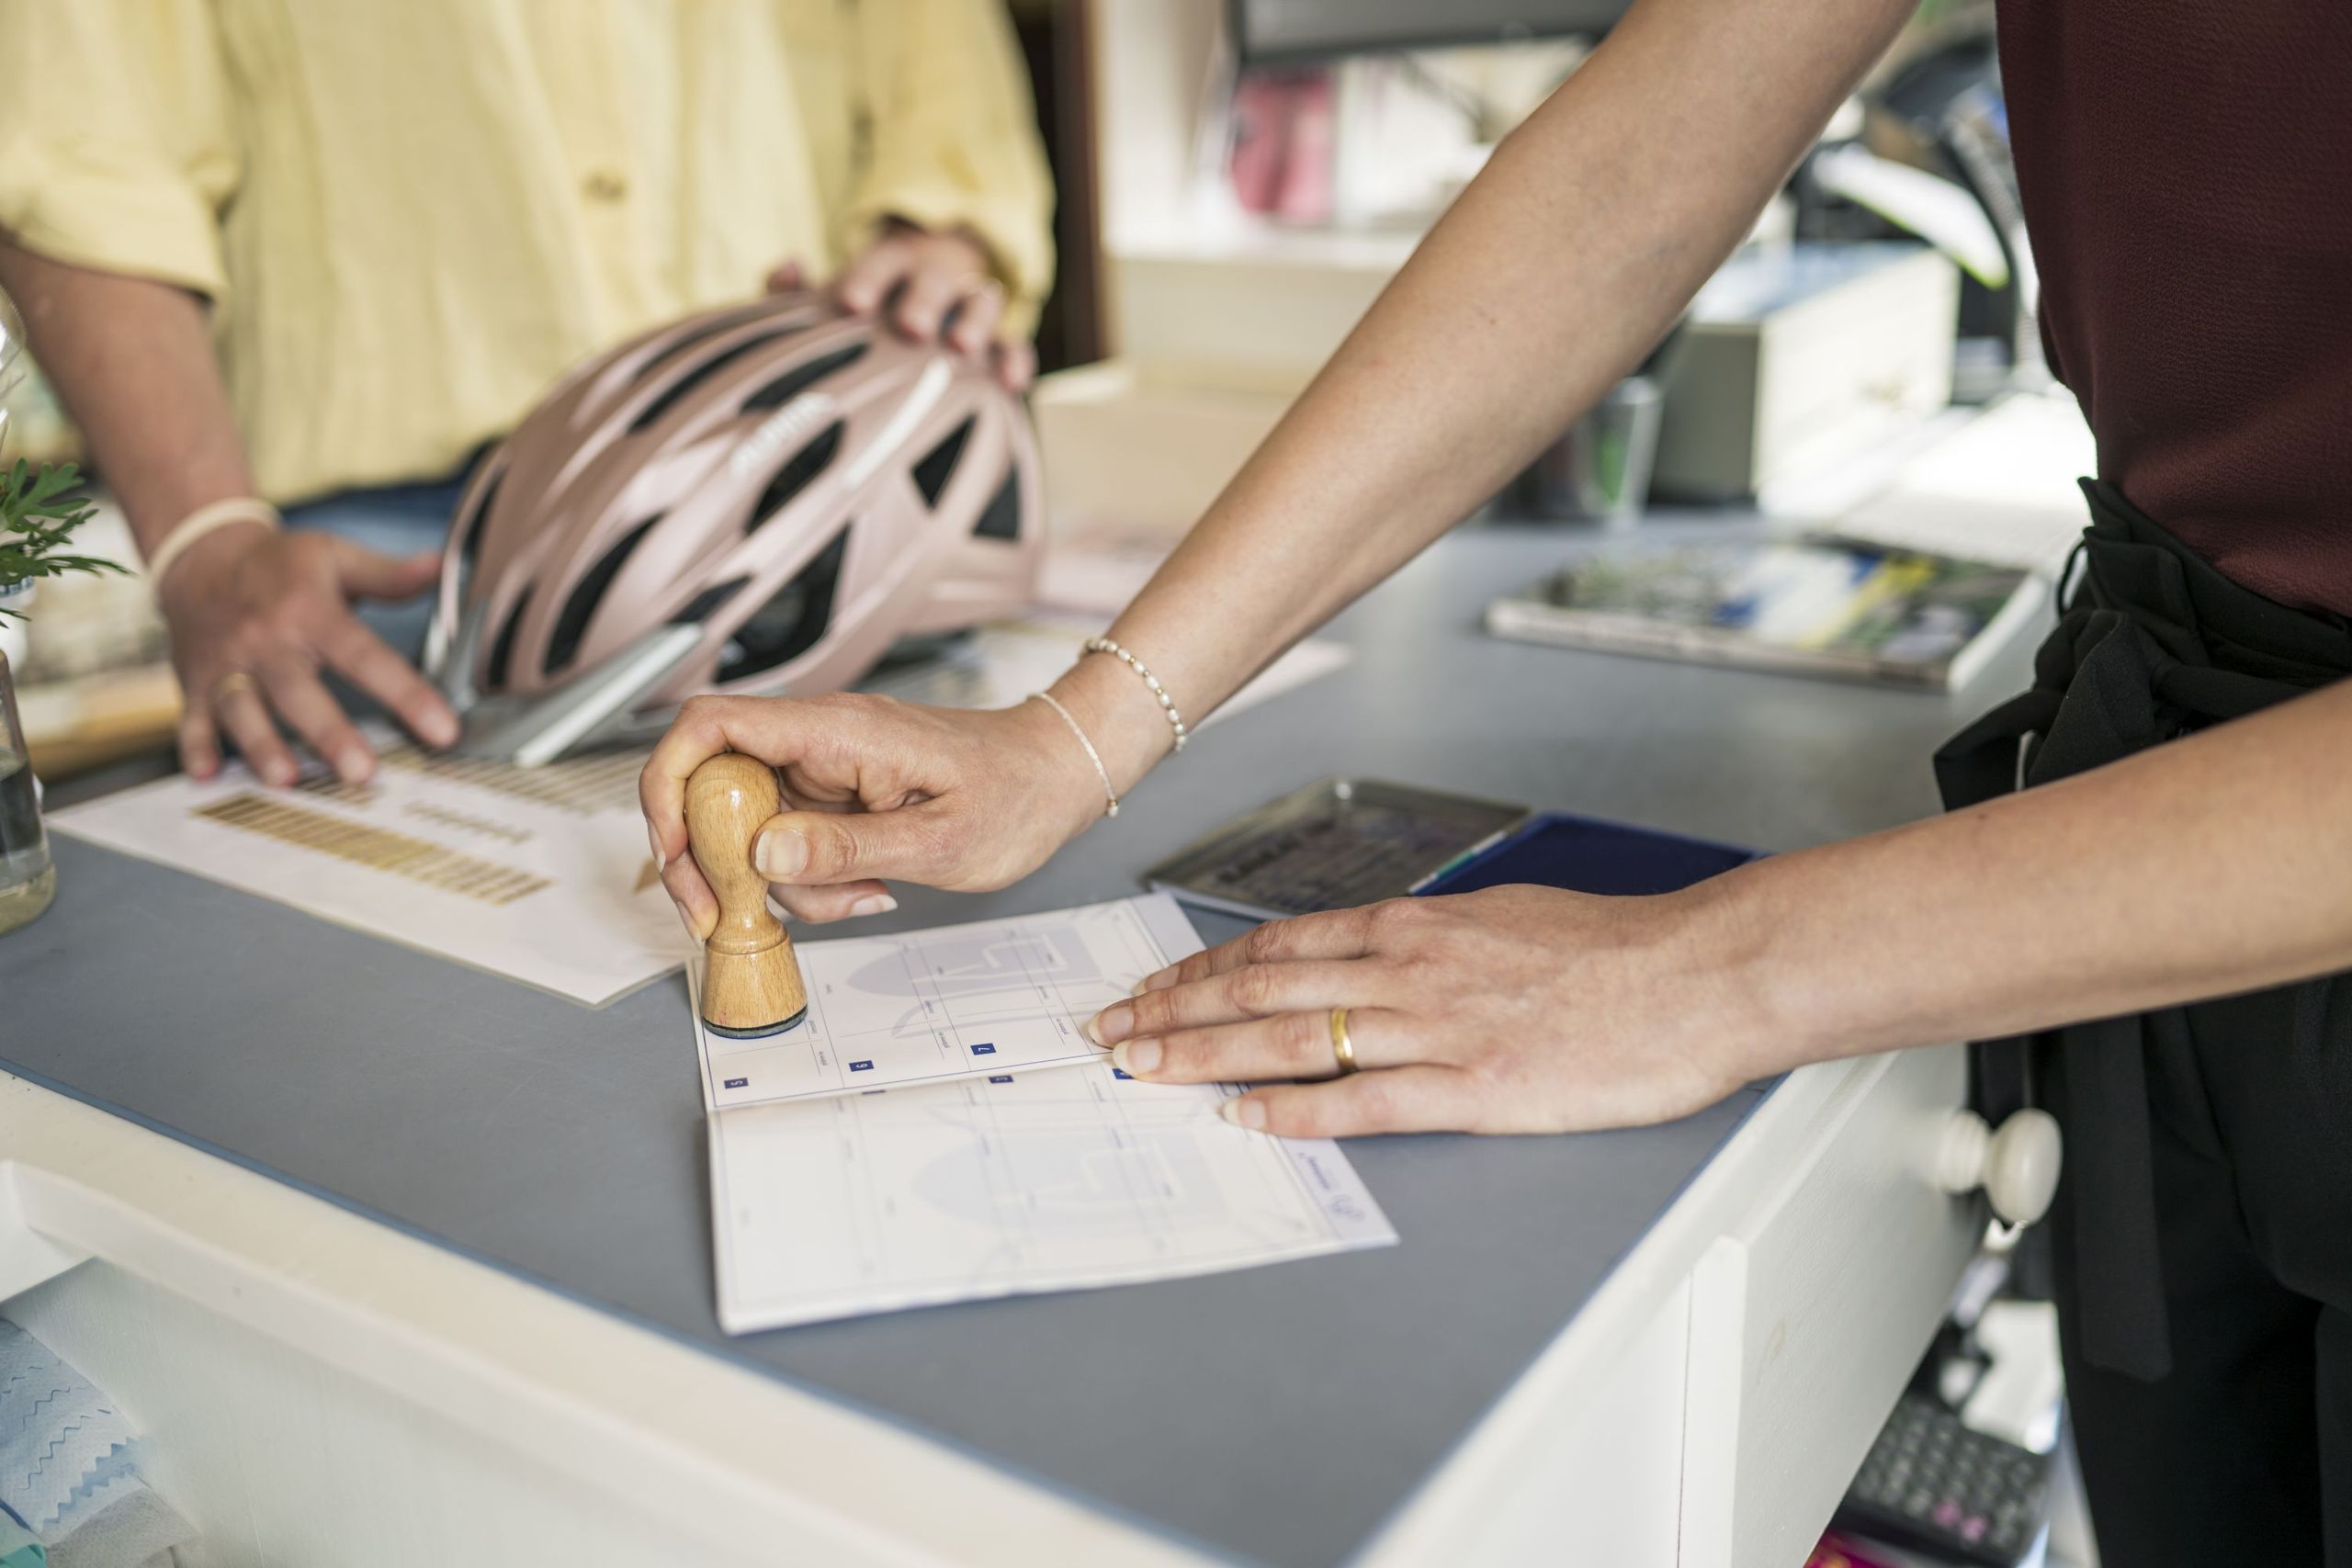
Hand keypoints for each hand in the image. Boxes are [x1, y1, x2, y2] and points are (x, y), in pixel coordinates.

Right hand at [160, 526, 459, 785]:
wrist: (201, 555)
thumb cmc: (280, 564)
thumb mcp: (336, 556)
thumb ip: (389, 574)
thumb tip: (442, 566)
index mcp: (309, 611)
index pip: (363, 654)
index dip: (404, 692)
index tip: (443, 729)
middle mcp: (265, 641)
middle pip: (298, 691)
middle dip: (329, 734)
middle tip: (362, 773)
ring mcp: (226, 665)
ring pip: (242, 710)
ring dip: (262, 746)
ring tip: (287, 780)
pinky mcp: (194, 683)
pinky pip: (191, 719)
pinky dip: (194, 748)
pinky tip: (205, 776)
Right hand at [640, 692, 1106, 933]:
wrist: (1058, 776)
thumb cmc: (1015, 792)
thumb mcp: (938, 838)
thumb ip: (846, 848)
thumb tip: (762, 852)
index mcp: (834, 729)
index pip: (709, 726)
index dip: (668, 784)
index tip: (673, 852)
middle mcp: (815, 740)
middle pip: (710, 788)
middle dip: (713, 860)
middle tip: (734, 916)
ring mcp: (822, 769)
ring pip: (750, 829)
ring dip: (780, 883)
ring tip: (856, 898)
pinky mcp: (834, 797)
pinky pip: (789, 842)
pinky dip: (809, 880)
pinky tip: (864, 889)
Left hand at [767, 222, 1035, 390]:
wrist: (927, 293)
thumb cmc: (872, 302)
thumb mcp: (834, 292)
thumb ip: (799, 290)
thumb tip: (785, 267)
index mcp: (892, 264)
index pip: (880, 262)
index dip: (867, 278)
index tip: (851, 305)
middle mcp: (935, 279)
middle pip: (933, 279)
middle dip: (923, 299)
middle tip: (910, 325)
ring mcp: (969, 305)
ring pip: (980, 301)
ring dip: (974, 320)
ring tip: (962, 346)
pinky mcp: (998, 338)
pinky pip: (1014, 344)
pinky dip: (1015, 360)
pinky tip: (1010, 384)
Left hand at [1083, 884, 1761, 1138]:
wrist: (1698, 975)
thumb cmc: (1614, 951)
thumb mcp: (1505, 921)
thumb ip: (1433, 943)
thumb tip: (1380, 956)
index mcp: (1417, 927)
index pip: (1279, 947)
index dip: (1202, 971)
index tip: (1150, 990)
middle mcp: (1410, 968)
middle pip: (1263, 989)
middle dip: (1174, 1012)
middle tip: (1109, 1034)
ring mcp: (1438, 1027)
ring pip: (1294, 1038)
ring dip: (1206, 1056)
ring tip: (1143, 1071)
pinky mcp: (1476, 1084)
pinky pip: (1367, 1098)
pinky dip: (1299, 1110)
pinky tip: (1247, 1117)